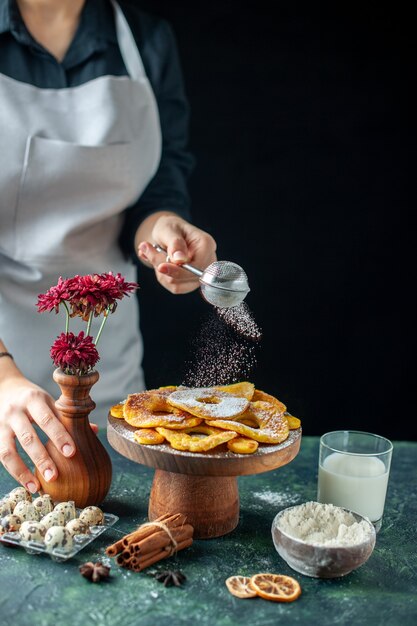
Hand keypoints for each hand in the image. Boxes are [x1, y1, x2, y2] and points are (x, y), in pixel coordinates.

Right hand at [0, 373, 75, 493]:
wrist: (3, 388)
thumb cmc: (34, 399)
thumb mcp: (51, 401)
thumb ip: (68, 416)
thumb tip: (94, 431)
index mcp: (34, 399)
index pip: (47, 419)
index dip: (59, 436)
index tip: (72, 453)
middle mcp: (16, 411)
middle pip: (28, 436)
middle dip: (42, 458)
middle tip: (55, 476)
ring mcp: (3, 424)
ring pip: (10, 450)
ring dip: (23, 471)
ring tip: (38, 488)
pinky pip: (3, 456)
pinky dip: (15, 473)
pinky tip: (28, 485)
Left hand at [137, 214, 216, 293]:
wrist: (167, 234)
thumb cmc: (170, 228)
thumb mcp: (168, 228)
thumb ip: (174, 243)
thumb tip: (180, 259)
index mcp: (206, 245)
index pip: (198, 266)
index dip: (178, 270)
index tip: (161, 267)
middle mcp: (208, 262)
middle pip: (186, 277)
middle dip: (163, 266)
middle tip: (146, 249)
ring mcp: (200, 274)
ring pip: (177, 284)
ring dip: (160, 270)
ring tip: (152, 252)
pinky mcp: (190, 283)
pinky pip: (174, 287)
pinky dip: (162, 276)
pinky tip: (159, 262)